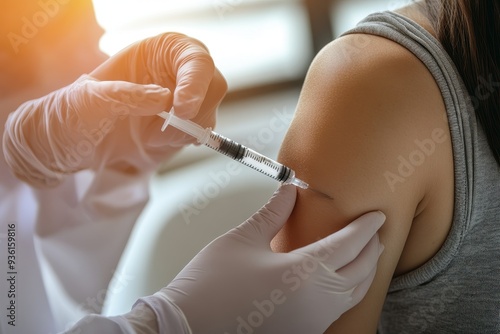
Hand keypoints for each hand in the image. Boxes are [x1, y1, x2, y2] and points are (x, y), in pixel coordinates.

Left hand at [3, 33, 226, 186]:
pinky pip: (201, 132)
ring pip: (209, 112)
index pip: (195, 60)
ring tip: (150, 134)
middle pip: (214, 85)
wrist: (78, 141)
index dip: (194, 84)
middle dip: (193, 111)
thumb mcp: (90, 98)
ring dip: (184, 130)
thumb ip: (124, 94)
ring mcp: (187, 99)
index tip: (180, 110)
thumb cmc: (80, 111)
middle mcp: (181, 71)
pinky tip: (159, 139)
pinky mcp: (187, 123)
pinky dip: (184, 139)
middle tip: (164, 127)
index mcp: (163, 50)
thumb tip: (164, 99)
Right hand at [137, 185, 384, 333]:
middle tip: (374, 233)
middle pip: (360, 272)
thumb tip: (290, 191)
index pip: (348, 245)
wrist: (188, 328)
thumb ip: (273, 213)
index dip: (366, 228)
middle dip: (371, 250)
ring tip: (364, 256)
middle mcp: (316, 302)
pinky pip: (338, 310)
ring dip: (364, 272)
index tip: (377, 216)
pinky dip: (348, 292)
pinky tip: (339, 283)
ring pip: (353, 295)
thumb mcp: (242, 239)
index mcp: (303, 273)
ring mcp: (311, 323)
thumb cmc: (210, 285)